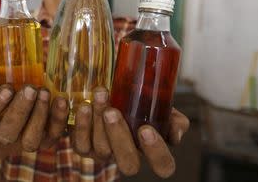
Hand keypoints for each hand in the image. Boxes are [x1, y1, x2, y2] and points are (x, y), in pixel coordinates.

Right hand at [0, 73, 68, 156]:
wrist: (23, 96)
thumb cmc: (1, 89)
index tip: (7, 88)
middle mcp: (3, 137)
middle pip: (8, 132)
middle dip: (20, 110)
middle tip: (30, 89)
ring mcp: (25, 141)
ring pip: (31, 139)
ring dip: (39, 116)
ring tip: (44, 93)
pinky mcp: (47, 140)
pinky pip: (54, 134)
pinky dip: (59, 118)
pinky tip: (60, 100)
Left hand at [72, 86, 189, 177]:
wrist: (110, 92)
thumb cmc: (138, 101)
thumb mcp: (158, 105)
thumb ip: (172, 116)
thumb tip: (176, 129)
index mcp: (151, 149)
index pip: (163, 165)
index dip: (156, 152)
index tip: (146, 129)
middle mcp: (128, 156)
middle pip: (128, 164)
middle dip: (119, 137)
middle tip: (112, 112)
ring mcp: (105, 154)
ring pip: (102, 148)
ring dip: (98, 121)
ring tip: (98, 95)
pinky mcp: (84, 148)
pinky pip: (80, 143)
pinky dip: (81, 124)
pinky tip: (83, 106)